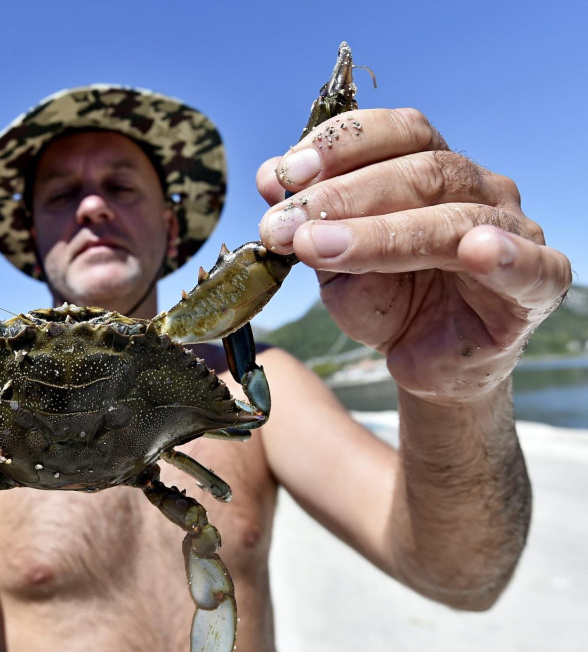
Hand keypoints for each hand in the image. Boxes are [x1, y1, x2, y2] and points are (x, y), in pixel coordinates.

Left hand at [257, 108, 570, 403]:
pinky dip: (505, 255)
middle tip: (283, 225)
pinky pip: (529, 266)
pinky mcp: (537, 284)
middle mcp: (477, 188)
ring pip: (453, 217)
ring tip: (319, 247)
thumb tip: (269, 176)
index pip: (396, 134)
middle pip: (420, 170)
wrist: (427, 363)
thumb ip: (309, 220)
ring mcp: (514, 230)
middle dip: (341, 195)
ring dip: (378, 233)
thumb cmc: (388, 300)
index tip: (285, 173)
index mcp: (431, 169)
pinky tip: (477, 251)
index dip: (341, 146)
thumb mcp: (333, 261)